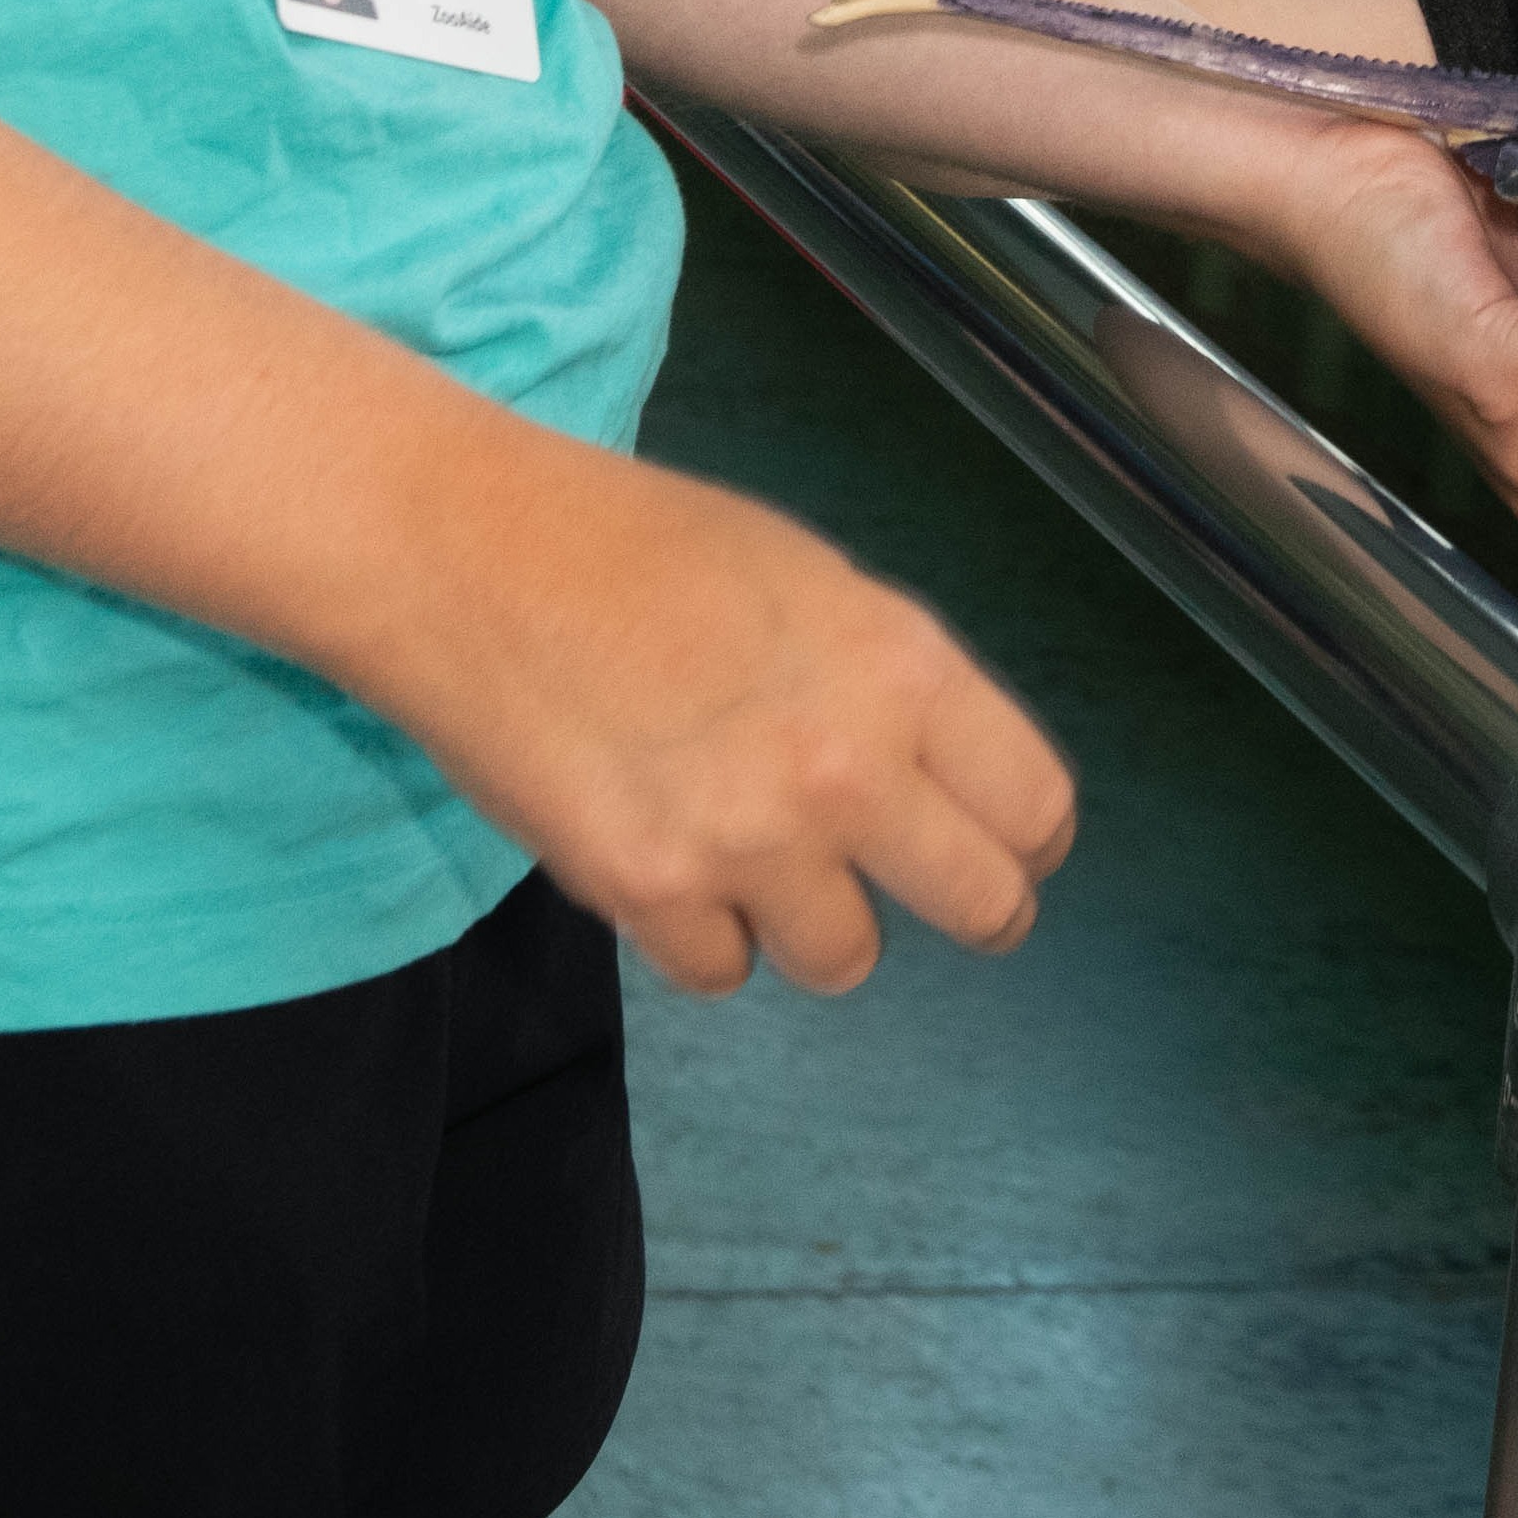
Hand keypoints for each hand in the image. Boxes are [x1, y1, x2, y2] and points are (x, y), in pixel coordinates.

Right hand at [353, 421, 1077, 1000]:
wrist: (482, 560)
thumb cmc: (652, 546)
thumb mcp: (816, 584)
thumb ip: (887, 686)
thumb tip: (933, 773)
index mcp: (904, 668)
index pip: (1034, 806)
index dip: (1029, 838)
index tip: (1011, 849)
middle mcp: (848, 767)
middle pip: (981, 905)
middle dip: (973, 910)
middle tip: (925, 892)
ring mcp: (748, 842)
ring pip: (845, 959)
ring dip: (816, 923)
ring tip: (767, 859)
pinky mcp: (648, 896)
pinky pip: (723, 971)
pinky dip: (706, 937)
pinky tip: (676, 864)